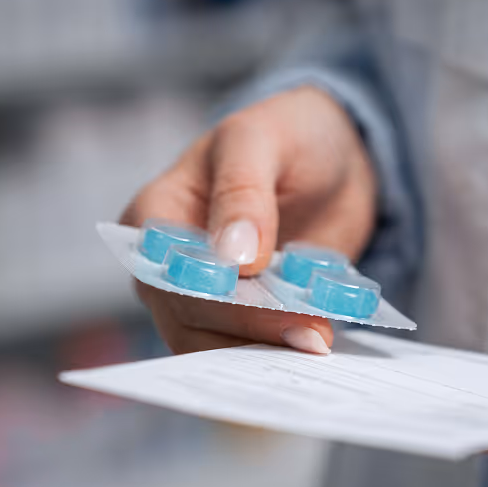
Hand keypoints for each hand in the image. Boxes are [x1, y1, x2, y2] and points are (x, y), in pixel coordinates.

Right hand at [121, 86, 376, 353]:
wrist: (333, 159)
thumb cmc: (284, 135)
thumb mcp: (260, 139)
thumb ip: (242, 190)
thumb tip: (232, 258)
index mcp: (155, 217)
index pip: (168, 272)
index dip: (211, 294)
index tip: (267, 300)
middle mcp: (170, 269)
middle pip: (191, 319)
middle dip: (253, 328)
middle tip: (313, 334)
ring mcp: (209, 300)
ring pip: (220, 348)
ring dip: (271, 350)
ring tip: (321, 342)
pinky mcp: (250, 320)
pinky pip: (257, 350)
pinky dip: (287, 351)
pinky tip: (321, 345)